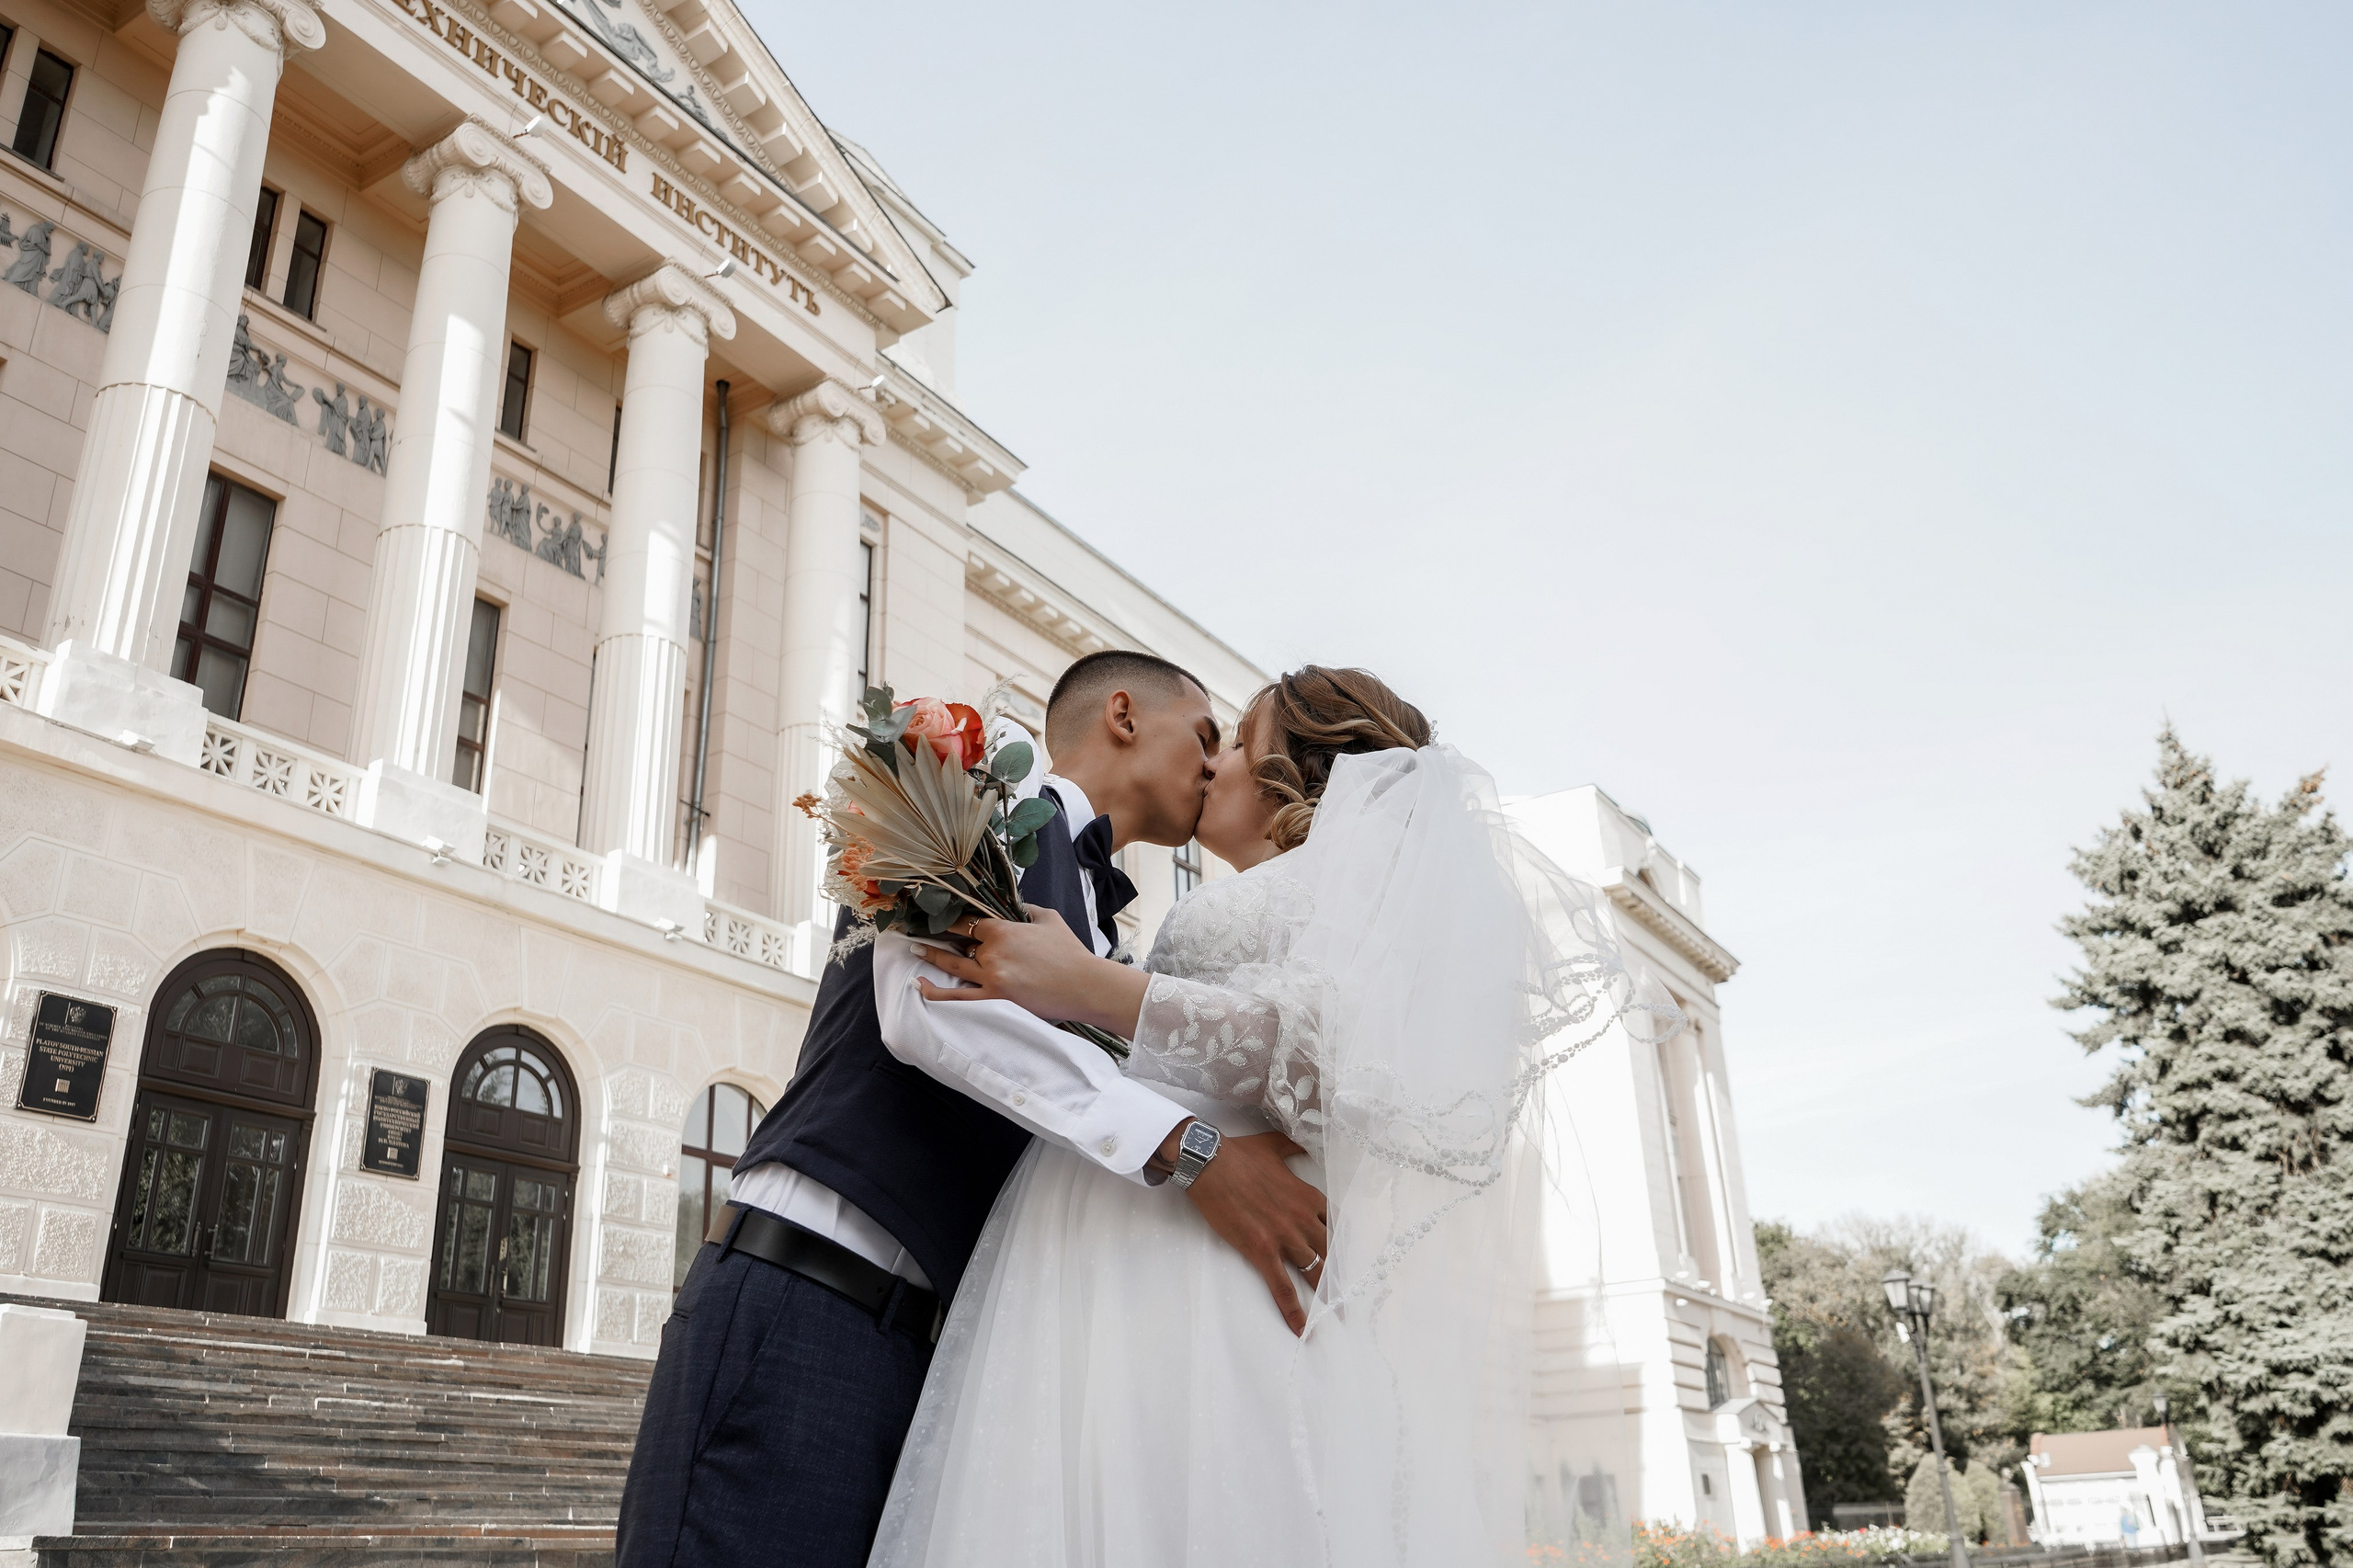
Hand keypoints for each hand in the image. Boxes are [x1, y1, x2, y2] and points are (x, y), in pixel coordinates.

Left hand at [917, 907, 1149, 1035]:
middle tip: (918, 930)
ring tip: (915, 950)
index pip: (970, 921)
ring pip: (953, 965)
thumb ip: (1028, 909)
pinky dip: (935, 991)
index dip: (955, 919)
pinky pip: (957, 996)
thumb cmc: (1070, 952)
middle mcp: (992, 952)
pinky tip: (919, 984)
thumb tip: (1016, 905)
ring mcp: (991, 977)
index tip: (942, 916)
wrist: (1084, 985)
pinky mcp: (994, 999)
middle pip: (959, 942)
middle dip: (938, 935)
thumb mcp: (1049, 919)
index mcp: (1004, 930)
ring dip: (930, 956)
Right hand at [1178, 1129, 1325, 1336]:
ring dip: (1325, 1294)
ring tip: (1336, 1314)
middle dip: (1341, 1273)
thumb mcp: (1274, 1145)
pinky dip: (1293, 1309)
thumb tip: (1304, 1144)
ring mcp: (1284, 1236)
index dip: (1340, 1243)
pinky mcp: (1262, 1251)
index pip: (1335, 1225)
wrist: (1210, 1163)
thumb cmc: (1239, 1154)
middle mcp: (1304, 1218)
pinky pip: (1282, 1286)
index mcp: (1309, 1196)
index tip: (1345, 1257)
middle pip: (1331, 1252)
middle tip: (1351, 1293)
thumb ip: (1293, 1147)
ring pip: (1313, 1272)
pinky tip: (1301, 1327)